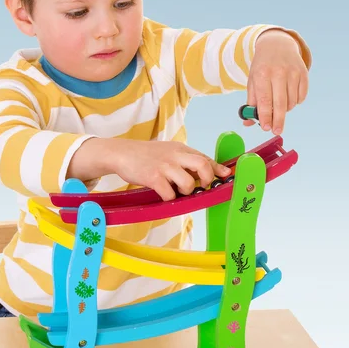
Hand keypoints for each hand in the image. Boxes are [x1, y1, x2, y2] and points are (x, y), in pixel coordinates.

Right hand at [111, 139, 230, 200]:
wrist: (122, 153)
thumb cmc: (147, 156)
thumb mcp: (169, 152)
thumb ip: (187, 160)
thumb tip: (209, 171)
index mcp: (181, 149)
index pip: (205, 158)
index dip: (218, 169)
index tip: (226, 176)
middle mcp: (175, 155)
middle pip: (203, 165)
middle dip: (208, 179)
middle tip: (202, 186)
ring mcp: (164, 166)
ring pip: (188, 183)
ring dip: (186, 192)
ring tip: (177, 191)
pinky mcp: (153, 177)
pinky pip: (169, 194)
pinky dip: (169, 198)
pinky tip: (163, 195)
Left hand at [244, 29, 308, 134]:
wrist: (277, 45)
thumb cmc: (262, 67)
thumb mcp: (253, 81)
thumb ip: (251, 103)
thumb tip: (248, 123)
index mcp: (262, 74)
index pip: (264, 100)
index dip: (265, 116)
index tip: (266, 128)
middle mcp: (278, 72)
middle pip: (280, 103)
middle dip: (278, 120)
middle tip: (276, 131)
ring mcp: (293, 72)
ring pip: (291, 102)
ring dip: (285, 109)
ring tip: (279, 104)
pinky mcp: (303, 73)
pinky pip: (301, 96)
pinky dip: (295, 102)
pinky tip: (289, 96)